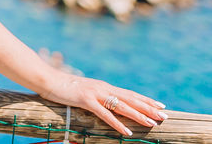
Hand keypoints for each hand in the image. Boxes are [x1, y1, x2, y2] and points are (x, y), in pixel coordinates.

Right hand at [36, 74, 168, 137]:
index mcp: (104, 86)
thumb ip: (96, 96)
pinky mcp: (85, 100)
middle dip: (148, 107)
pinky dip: (117, 124)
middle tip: (164, 115)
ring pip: (122, 106)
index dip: (146, 99)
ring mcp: (95, 93)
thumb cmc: (63, 86)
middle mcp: (103, 88)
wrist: (47, 79)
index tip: (160, 105)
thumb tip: (106, 103)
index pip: (130, 93)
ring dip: (138, 115)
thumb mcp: (83, 91)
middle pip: (131, 99)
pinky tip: (127, 132)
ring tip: (152, 123)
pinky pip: (105, 114)